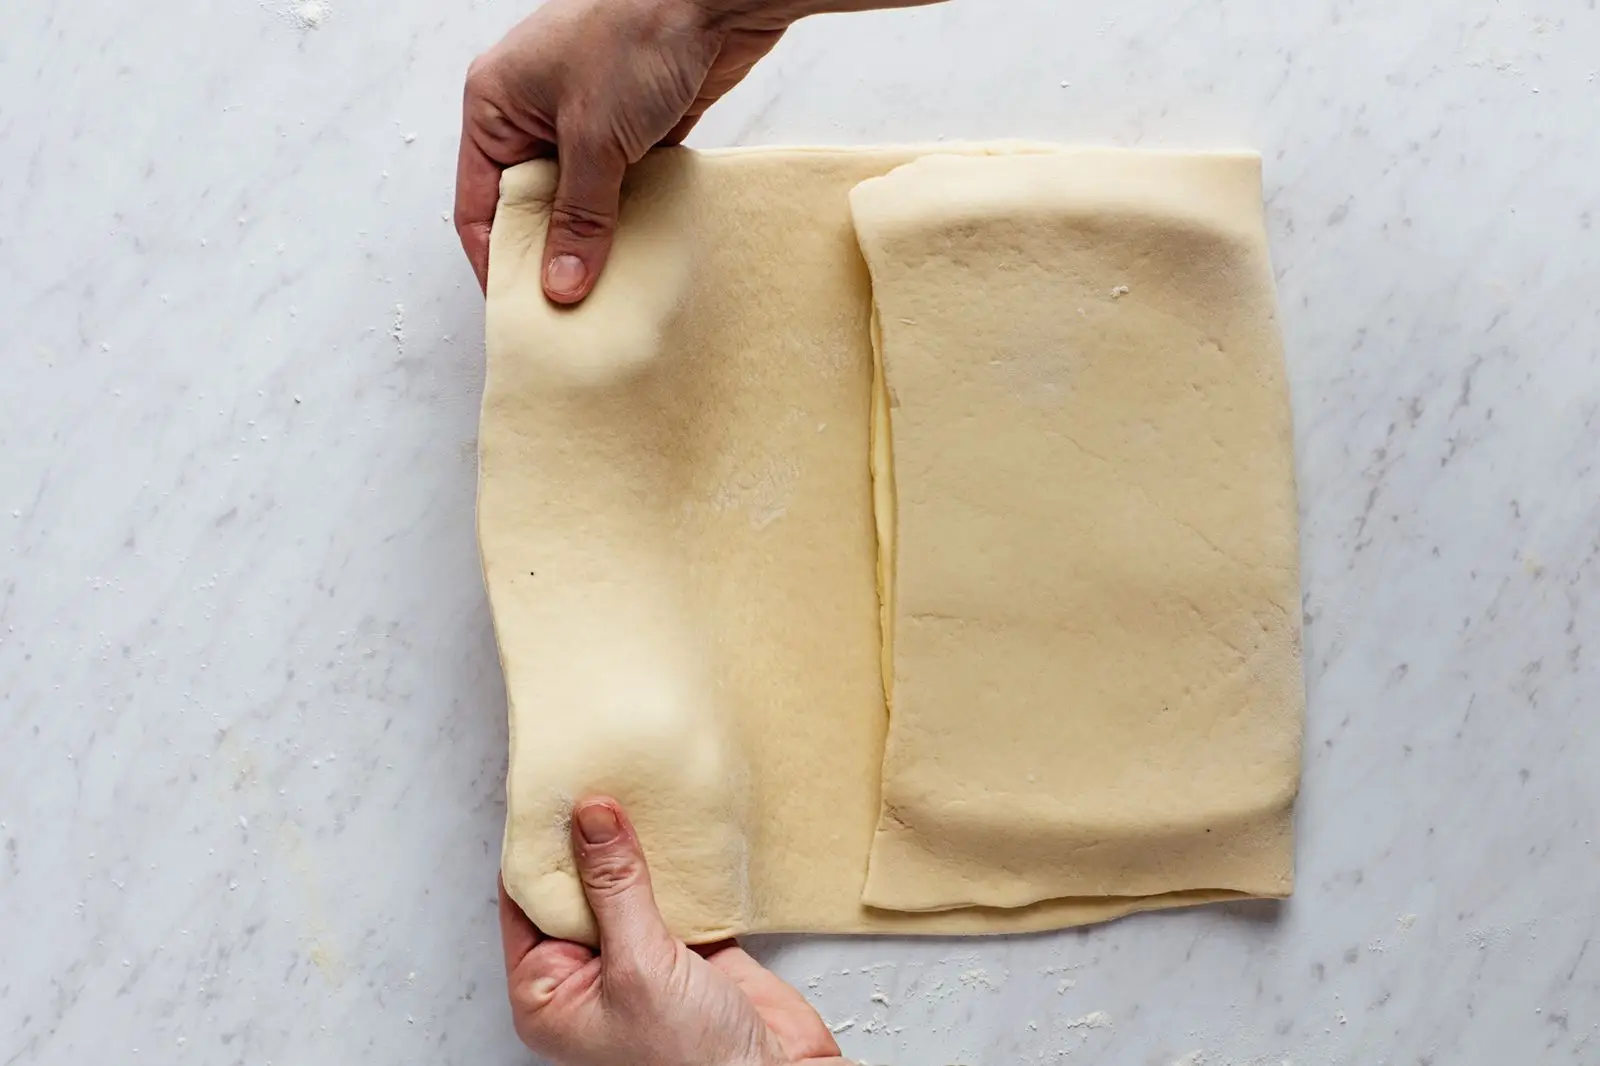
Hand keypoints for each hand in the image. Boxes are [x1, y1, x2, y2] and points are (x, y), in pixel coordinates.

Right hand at [454, 0, 785, 300]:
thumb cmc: (636, 33)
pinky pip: (622, 191)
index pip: (480, 202)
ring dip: (594, 243)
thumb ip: (579, 217)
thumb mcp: (594, 138)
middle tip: (567, 313)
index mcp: (495, 104)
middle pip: (530, 207)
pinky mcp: (634, 128)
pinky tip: (640, 259)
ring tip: (606, 297)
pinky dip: (631, 221)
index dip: (497, 259)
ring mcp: (585, 120)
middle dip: (548, 257)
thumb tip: (561, 284)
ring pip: (579, 202)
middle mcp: (533, 112)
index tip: (518, 310)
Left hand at [498, 797, 848, 1065]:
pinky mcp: (688, 948)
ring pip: (627, 882)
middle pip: (577, 884)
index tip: (553, 788)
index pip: (527, 899)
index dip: (539, 843)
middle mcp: (588, 975)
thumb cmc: (692, 1065)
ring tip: (636, 785)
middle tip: (599, 773)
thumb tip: (590, 817)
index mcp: (549, 993)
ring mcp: (639, 959)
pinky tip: (679, 822)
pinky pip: (675, 890)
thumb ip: (615, 887)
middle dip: (591, 835)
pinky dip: (680, 860)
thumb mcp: (639, 967)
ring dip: (636, 843)